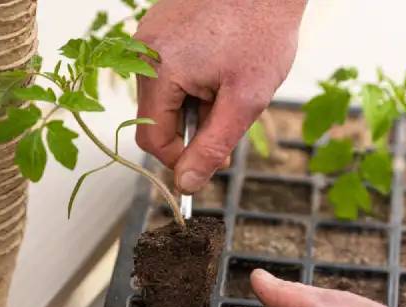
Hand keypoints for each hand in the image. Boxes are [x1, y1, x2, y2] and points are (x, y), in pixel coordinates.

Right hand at [134, 0, 306, 192]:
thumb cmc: (262, 31)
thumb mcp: (245, 100)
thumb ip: (213, 146)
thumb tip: (187, 183)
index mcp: (158, 69)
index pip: (151, 138)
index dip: (182, 157)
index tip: (212, 158)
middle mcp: (143, 48)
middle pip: (156, 114)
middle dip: (193, 122)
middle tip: (231, 108)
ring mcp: (149, 32)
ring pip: (164, 91)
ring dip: (195, 99)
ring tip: (229, 79)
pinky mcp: (161, 23)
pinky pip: (168, 66)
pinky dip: (193, 75)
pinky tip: (221, 61)